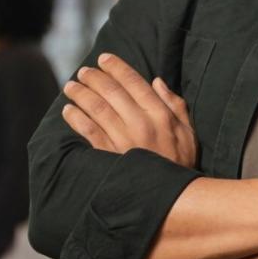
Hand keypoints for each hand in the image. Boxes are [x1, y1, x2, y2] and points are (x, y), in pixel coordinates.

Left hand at [60, 53, 197, 167]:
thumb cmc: (181, 164)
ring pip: (97, 109)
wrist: (174, 199)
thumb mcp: (189, 133)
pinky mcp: (110, 157)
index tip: (104, 58)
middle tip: (82, 72)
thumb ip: (175, 105)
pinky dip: (76, 119)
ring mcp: (124, 141)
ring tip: (70, 87)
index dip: (117, 67)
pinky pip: (89, 132)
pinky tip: (68, 111)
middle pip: (112, 92)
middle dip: (94, 78)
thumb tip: (156, 81)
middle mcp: (141, 124)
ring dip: (81, 94)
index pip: (134, 82)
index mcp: (161, 115)